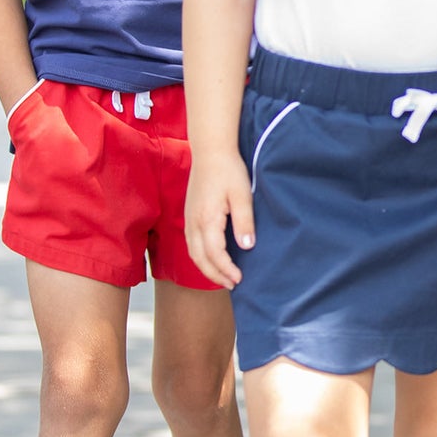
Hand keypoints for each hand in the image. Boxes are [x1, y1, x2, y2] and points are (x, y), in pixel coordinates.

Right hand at [185, 149, 254, 288]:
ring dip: (207, 268)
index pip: (215, 254)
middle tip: (232, 285)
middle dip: (215, 275)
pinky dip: (201, 257)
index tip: (239, 279)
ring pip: (193, 253)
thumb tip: (247, 246)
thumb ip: (244, 222)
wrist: (211, 151)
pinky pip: (192, 244)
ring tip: (223, 277)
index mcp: (207, 219)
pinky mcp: (189, 215)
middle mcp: (193, 223)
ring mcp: (189, 219)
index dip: (226, 270)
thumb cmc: (228, 170)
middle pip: (200, 259)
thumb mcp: (242, 194)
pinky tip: (212, 259)